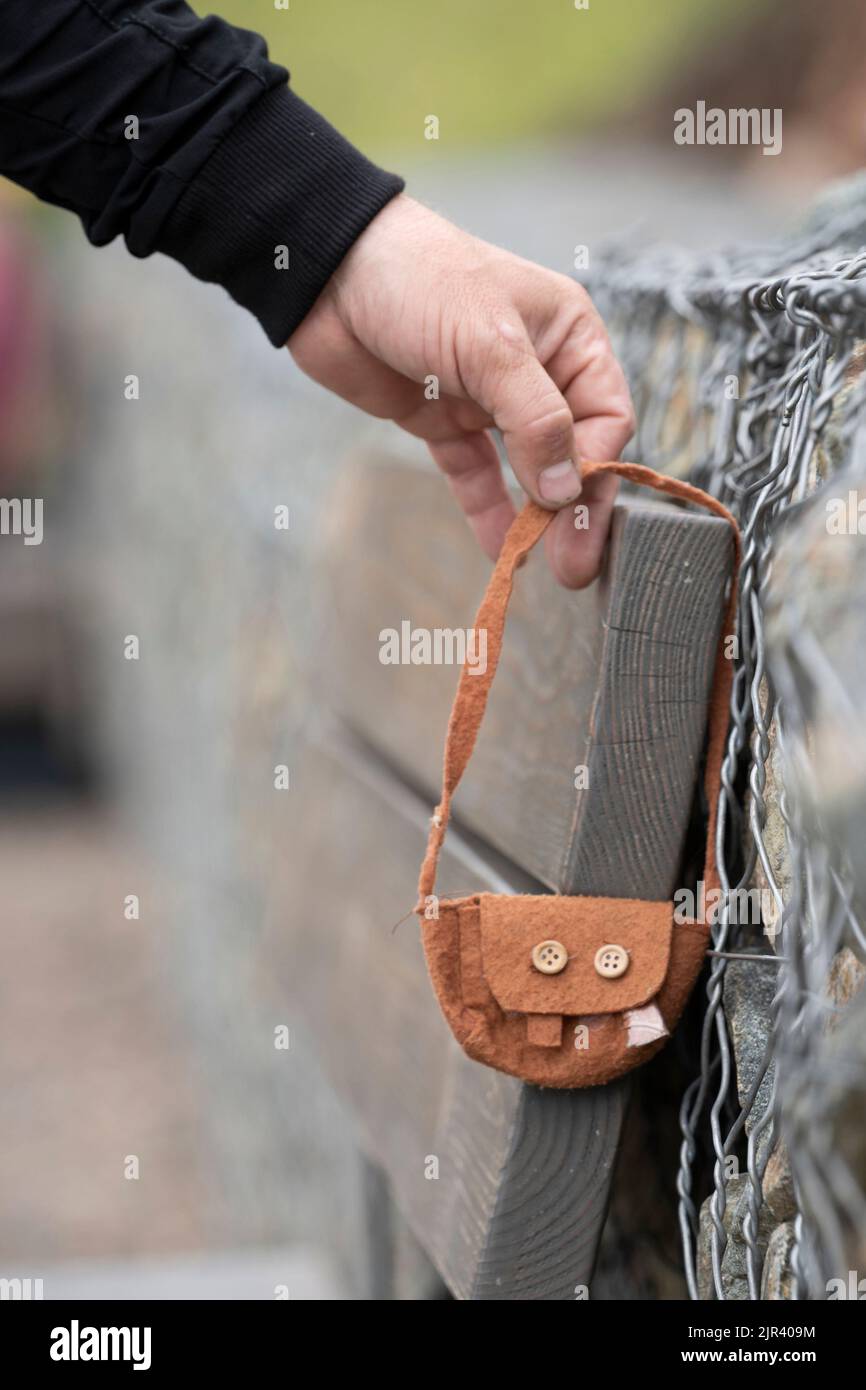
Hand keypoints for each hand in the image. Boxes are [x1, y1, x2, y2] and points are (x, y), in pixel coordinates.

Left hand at [288, 194, 633, 586]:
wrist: (328, 272)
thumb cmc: (421, 281)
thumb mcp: (492, 346)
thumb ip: (536, 422)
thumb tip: (566, 492)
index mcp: (568, 337)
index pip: (606, 417)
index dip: (598, 468)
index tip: (576, 513)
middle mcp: (537, 369)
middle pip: (572, 451)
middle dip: (573, 509)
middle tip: (575, 568)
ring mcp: (488, 398)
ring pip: (526, 469)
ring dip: (534, 517)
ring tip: (542, 566)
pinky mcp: (443, 419)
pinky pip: (476, 473)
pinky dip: (488, 510)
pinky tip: (498, 548)